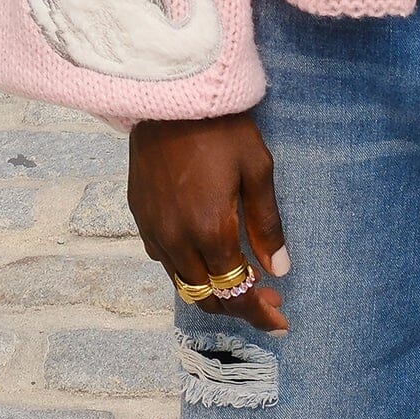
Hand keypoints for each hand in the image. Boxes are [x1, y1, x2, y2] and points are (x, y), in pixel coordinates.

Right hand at [127, 112, 288, 332]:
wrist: (169, 96)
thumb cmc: (221, 128)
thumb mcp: (257, 170)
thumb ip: (267, 225)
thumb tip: (278, 270)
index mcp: (210, 231)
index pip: (236, 291)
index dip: (259, 313)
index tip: (281, 322)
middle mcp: (176, 240)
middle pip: (207, 296)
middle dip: (239, 306)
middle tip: (268, 301)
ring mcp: (153, 229)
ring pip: (182, 282)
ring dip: (212, 291)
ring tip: (239, 282)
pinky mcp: (138, 215)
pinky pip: (163, 259)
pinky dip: (187, 269)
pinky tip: (205, 255)